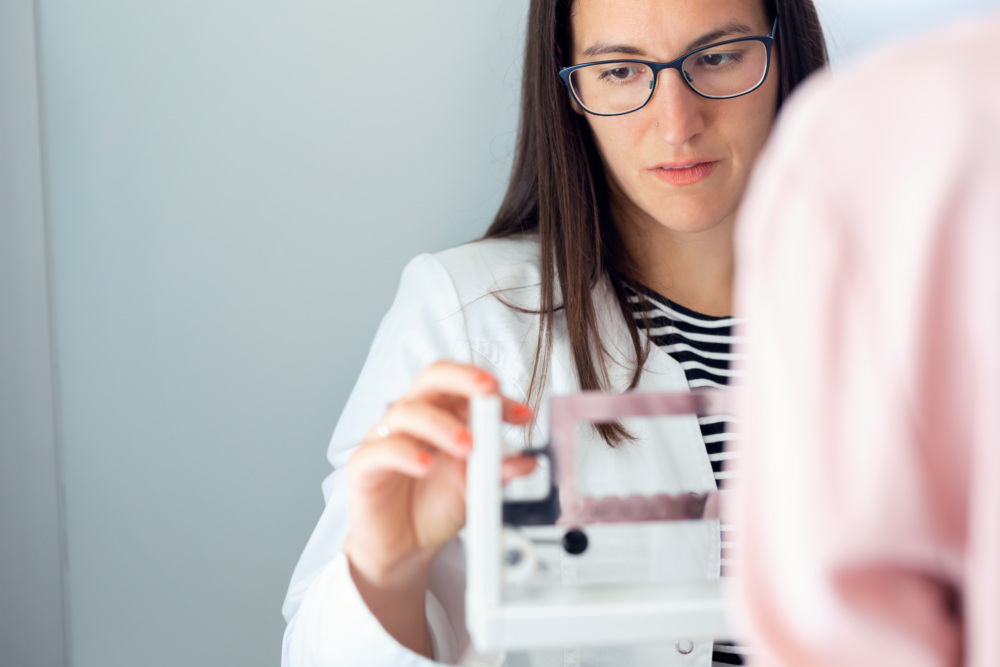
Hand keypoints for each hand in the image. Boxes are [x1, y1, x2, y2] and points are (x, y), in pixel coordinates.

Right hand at [344, 361, 535, 586]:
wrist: (402, 546)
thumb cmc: (432, 507)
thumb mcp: (474, 489)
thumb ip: (498, 472)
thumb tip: (529, 462)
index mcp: (442, 416)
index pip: (466, 389)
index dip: (494, 396)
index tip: (522, 415)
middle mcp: (413, 420)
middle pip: (431, 379)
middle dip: (463, 379)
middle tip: (489, 391)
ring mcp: (386, 438)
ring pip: (407, 412)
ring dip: (440, 424)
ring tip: (467, 445)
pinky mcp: (364, 465)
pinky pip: (381, 450)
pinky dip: (405, 453)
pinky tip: (425, 465)